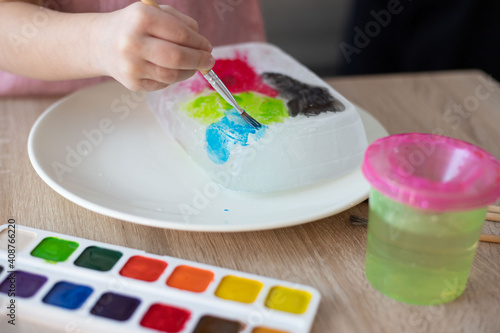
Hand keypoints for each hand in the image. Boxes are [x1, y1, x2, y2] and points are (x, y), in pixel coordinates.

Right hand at [92, 3, 213, 90]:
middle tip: (208, 61)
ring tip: (192, 66)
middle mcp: (133, 42)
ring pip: (172, 75)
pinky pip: (162, 84)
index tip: (208, 47)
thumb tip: (204, 46)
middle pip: (177, 58)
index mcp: (142, 18)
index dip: (200, 43)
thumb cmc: (135, 26)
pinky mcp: (132, 83)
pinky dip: (173, 78)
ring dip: (189, 72)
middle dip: (199, 61)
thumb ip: (182, 24)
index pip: (181, 34)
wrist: (101, 43)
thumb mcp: (156, 13)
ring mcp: (131, 65)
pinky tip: (170, 70)